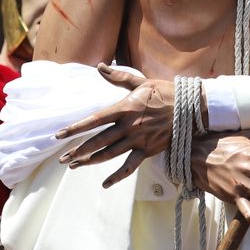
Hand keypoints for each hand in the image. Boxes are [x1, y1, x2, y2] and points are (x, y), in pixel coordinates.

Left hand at [57, 65, 176, 185]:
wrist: (190, 108)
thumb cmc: (164, 92)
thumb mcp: (141, 82)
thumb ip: (118, 76)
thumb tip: (99, 66)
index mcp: (125, 108)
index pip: (94, 120)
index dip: (75, 128)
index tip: (59, 135)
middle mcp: (129, 126)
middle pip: (98, 141)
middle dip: (78, 151)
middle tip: (62, 158)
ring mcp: (138, 140)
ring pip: (109, 154)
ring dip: (90, 162)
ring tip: (75, 166)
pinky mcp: (147, 151)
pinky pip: (129, 166)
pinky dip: (117, 176)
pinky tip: (105, 183)